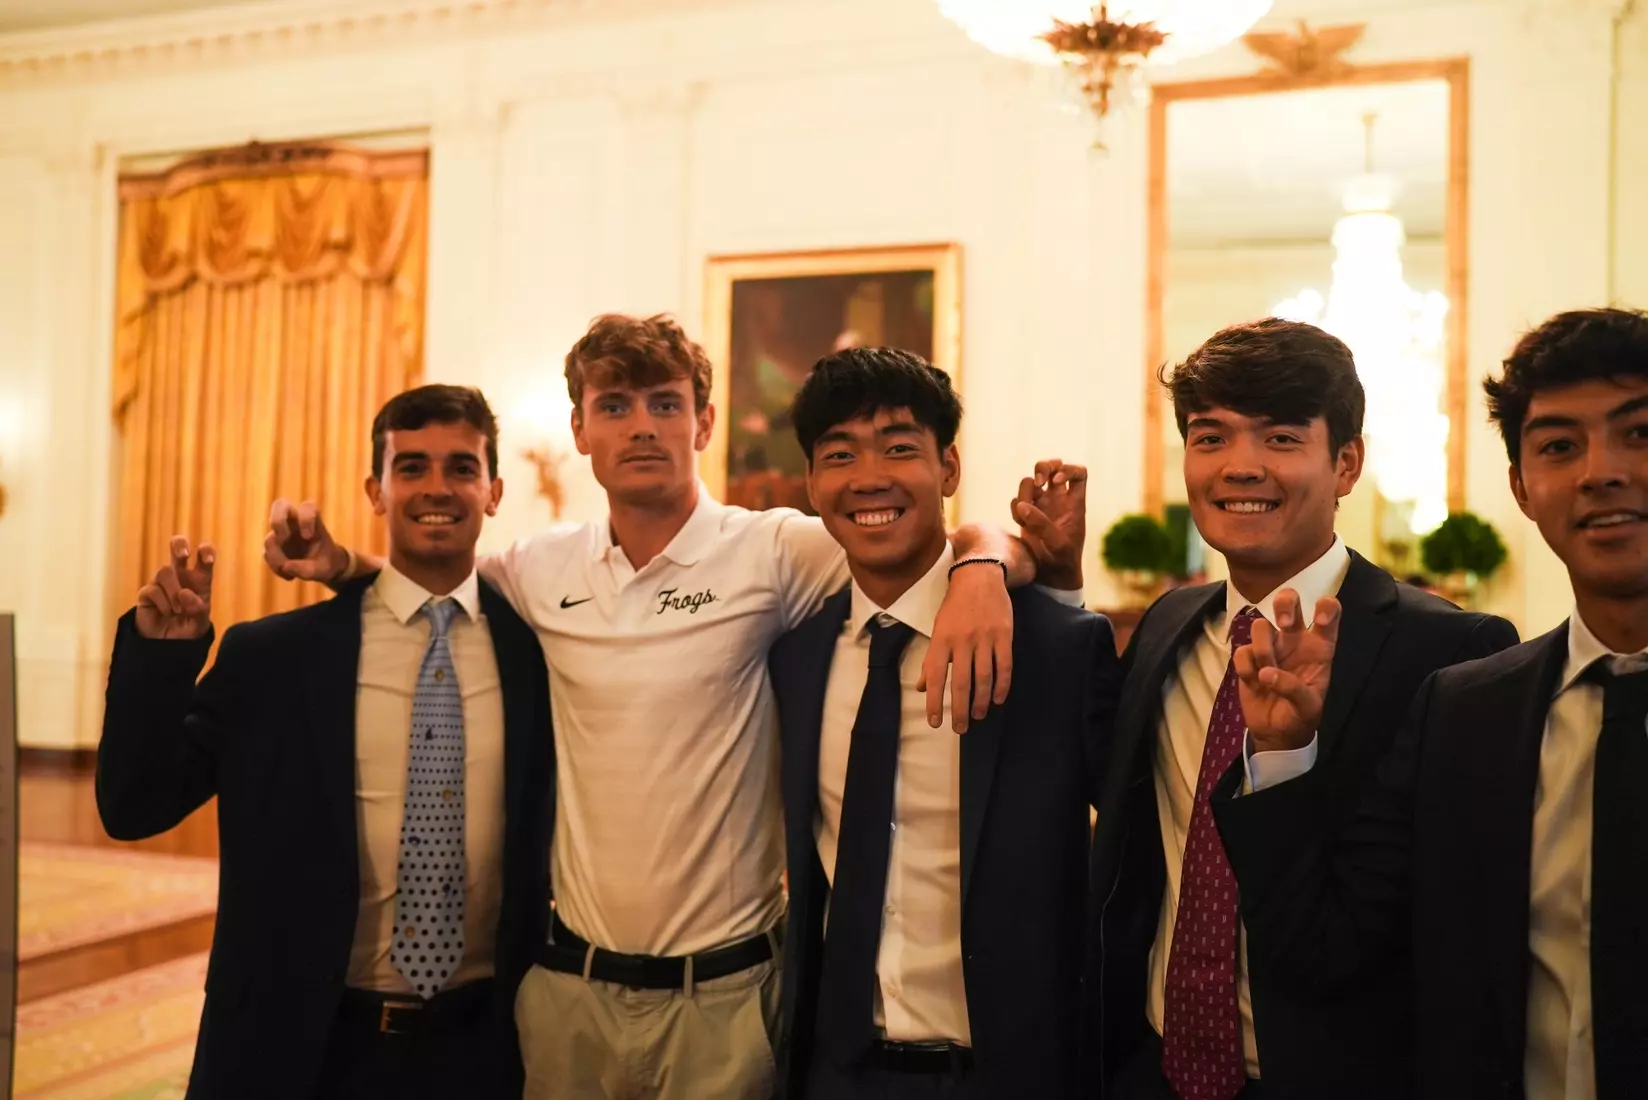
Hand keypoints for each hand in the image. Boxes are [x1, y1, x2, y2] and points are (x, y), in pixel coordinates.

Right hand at [135, 536, 213, 639]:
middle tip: (184, 555)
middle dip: (179, 545)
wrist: (168, 644)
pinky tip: (167, 613)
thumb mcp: (200, 622)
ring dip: (173, 591)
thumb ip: (197, 609)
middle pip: (177, 547)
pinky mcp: (147, 593)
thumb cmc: (189, 627)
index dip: (206, 552)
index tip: (208, 560)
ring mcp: (162, 583)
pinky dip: (163, 603)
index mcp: (199, 579)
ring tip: (177, 610)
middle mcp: (180, 576)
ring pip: (164, 571)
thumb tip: (184, 594)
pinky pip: (152, 589)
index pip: (204, 557)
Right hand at [264, 499, 348, 582]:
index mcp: (314, 522)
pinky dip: (275, 567)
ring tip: (289, 572)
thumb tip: (285, 566)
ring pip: (269, 538)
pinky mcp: (275, 547)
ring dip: (276, 557)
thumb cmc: (327, 562)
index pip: (308, 507)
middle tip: (284, 537)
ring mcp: (282, 534)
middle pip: (280, 506)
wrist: (324, 568)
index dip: (305, 518)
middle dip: (277, 520)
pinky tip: (289, 576)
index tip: (308, 536)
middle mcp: (295, 524)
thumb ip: (307, 569)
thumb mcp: (324, 569)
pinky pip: (267, 555)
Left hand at [917, 563, 1012, 733]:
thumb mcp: (937, 630)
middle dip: (960, 710)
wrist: (979, 578)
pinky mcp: (1004, 635)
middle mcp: (962, 640)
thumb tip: (922, 688)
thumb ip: (931, 661)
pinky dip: (1002, 686)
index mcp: (941, 640)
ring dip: (981, 701)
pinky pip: (1004, 666)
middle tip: (960, 728)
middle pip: (960, 683)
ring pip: (983, 678)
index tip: (936, 723)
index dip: (935, 702)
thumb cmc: (954, 608)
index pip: (935, 677)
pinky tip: (998, 699)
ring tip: (979, 716)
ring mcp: (984, 638)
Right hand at [1013, 459, 1085, 590]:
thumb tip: (1023, 506)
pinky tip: (1021, 524)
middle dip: (1044, 467)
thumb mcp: (1058, 545)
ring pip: (1031, 482)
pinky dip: (1016, 508)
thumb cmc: (1062, 561)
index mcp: (1075, 503)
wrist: (1050, 576)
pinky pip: (1018, 500)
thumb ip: (1042, 525)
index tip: (1057, 482)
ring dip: (1025, 491)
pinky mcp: (1026, 514)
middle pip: (1053, 467)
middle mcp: (1059, 500)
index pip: (1078, 473)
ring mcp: (1042, 506)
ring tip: (1025, 512)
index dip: (1068, 470)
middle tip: (1038, 481)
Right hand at [1233, 590, 1340, 752]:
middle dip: (1285, 604)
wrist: (1276, 733)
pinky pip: (1242, 651)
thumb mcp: (1308, 708)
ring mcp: (1270, 648)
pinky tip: (1253, 682)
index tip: (1320, 621)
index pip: (1329, 614)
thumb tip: (1267, 673)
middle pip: (1289, 602)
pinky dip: (1245, 668)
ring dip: (1262, 649)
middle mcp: (1294, 641)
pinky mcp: (1248, 659)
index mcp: (1319, 647)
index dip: (1326, 608)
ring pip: (1260, 626)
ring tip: (1265, 673)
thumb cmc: (1300, 716)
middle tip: (1283, 624)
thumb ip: (1294, 690)